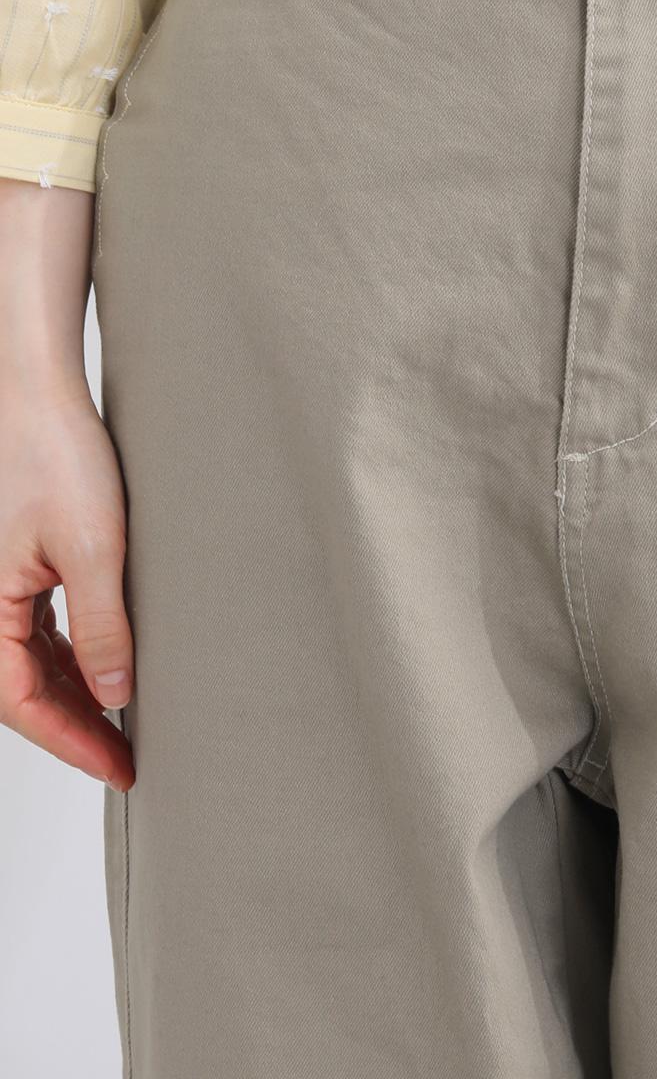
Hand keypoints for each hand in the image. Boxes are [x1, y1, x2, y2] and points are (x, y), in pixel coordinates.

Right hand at [0, 387, 133, 789]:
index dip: (73, 742)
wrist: (40, 397)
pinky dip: (72, 658)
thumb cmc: (56, 457)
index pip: (22, 701)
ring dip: (75, 696)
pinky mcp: (18, 568)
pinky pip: (37, 633)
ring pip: (30, 664)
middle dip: (76, 728)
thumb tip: (116, 694)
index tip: (120, 769)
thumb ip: (103, 626)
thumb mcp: (93, 549)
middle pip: (24, 690)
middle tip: (128, 759)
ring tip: (124, 725)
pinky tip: (105, 670)